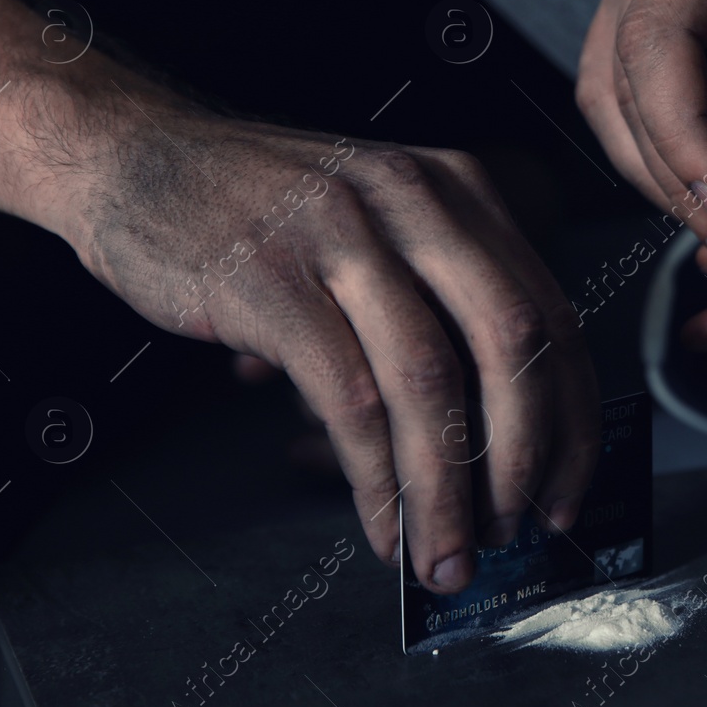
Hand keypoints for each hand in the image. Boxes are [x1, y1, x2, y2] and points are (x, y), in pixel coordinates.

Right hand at [71, 106, 598, 593]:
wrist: (134, 153)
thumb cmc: (261, 205)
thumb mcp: (378, 222)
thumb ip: (436, 302)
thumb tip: (487, 440)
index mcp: (457, 189)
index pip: (552, 312)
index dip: (572, 417)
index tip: (566, 489)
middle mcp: (414, 200)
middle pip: (512, 344)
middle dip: (524, 457)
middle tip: (513, 531)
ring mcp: (342, 235)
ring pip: (430, 382)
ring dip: (446, 489)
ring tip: (444, 553)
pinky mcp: (270, 281)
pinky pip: (348, 399)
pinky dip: (374, 479)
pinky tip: (380, 524)